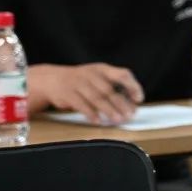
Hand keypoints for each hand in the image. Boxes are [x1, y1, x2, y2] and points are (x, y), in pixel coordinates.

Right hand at [28, 63, 143, 124]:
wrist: (52, 79)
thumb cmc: (83, 82)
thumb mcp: (98, 78)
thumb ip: (114, 88)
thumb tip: (132, 105)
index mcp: (103, 69)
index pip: (122, 74)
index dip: (132, 86)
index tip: (139, 99)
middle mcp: (92, 74)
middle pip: (109, 89)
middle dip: (121, 103)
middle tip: (130, 115)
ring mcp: (78, 83)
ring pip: (96, 98)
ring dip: (108, 110)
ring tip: (118, 120)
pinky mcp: (67, 93)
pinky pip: (81, 104)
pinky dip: (90, 113)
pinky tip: (98, 121)